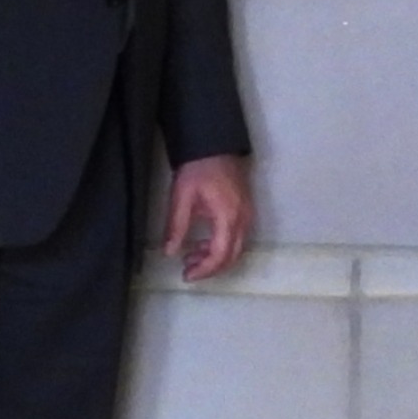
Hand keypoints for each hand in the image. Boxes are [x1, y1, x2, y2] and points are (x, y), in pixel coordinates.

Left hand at [163, 154, 253, 282]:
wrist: (214, 143)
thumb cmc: (197, 168)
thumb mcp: (181, 197)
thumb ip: (176, 227)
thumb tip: (169, 253)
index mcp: (228, 217)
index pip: (219, 255)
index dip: (204, 270)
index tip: (186, 275)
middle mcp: (244, 219)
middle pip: (232, 257)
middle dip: (210, 268)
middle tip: (188, 270)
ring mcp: (248, 214)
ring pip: (237, 248)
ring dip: (216, 257)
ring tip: (191, 255)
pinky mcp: (247, 210)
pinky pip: (238, 237)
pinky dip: (222, 246)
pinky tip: (204, 242)